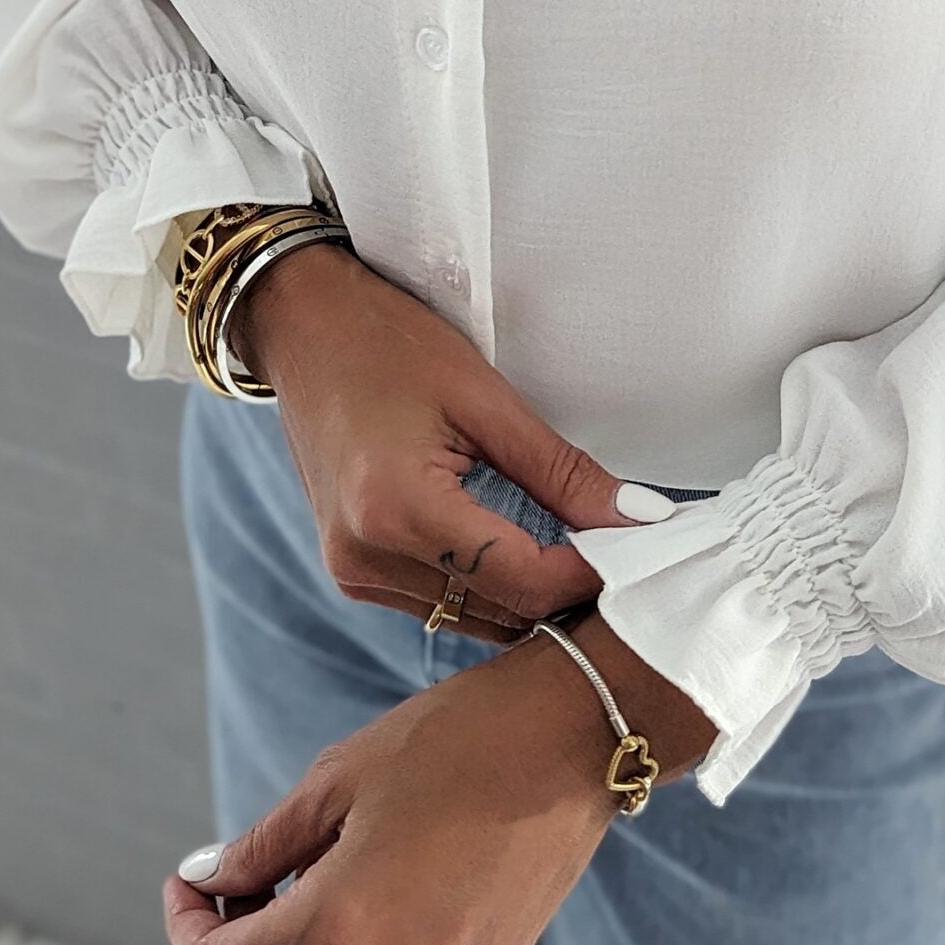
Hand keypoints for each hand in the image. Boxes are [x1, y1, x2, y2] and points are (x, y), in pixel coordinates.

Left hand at [163, 625, 637, 944]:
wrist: (572, 735)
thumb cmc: (453, 741)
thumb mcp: (336, 780)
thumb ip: (262, 845)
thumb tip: (210, 878)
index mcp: (340, 930)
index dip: (189, 926)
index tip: (190, 882)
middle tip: (252, 874)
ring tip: (321, 873)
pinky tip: (383, 883)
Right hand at [226, 241, 672, 639]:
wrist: (301, 326)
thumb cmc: (386, 343)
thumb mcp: (484, 396)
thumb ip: (561, 469)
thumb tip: (638, 517)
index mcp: (396, 511)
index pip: (523, 581)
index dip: (591, 573)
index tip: (643, 547)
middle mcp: (366, 557)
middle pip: (502, 611)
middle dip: (568, 588)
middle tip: (622, 547)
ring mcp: (354, 571)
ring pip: (474, 618)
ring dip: (530, 592)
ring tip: (579, 545)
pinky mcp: (354, 569)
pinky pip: (442, 601)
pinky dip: (489, 583)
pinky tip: (522, 545)